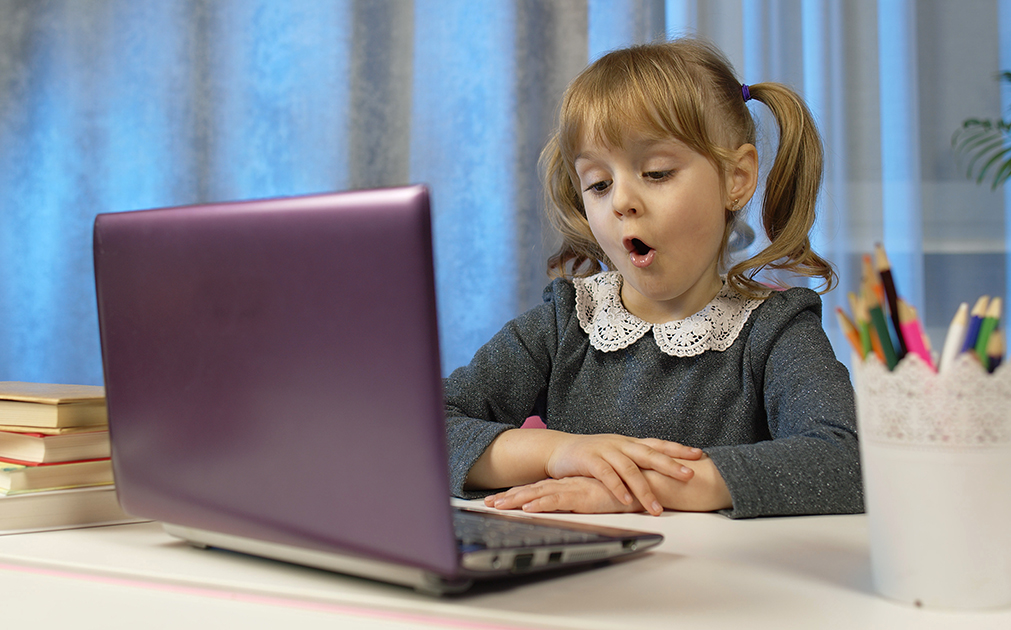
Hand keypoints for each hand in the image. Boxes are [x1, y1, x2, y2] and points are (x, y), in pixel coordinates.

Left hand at [485, 476, 643, 513]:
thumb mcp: (595, 495)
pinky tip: (527, 507)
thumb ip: (581, 497)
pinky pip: (557, 500)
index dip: (516, 494)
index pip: (537, 489)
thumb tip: (569, 504)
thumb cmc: (621, 490)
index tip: (499, 499)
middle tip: (488, 503)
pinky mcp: (583, 496)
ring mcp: (573, 489)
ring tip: (498, 506)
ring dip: (517, 501)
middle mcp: (567, 485)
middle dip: (508, 497)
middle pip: (531, 490)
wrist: (642, 482)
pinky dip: (541, 503)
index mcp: (568, 484)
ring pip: (538, 495)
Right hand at [543, 434, 700, 515]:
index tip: (699, 455)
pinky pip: (606, 475)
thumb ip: (635, 461)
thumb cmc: (590, 455)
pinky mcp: (589, 460)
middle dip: (670, 465)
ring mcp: (605, 451)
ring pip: (630, 469)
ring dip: (644, 489)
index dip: (678, 449)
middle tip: (689, 475)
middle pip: (649, 453)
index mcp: (629, 443)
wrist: (558, 449)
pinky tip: (627, 501)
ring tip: (656, 508)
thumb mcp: (616, 454)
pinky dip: (617, 488)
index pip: (658, 444)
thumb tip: (663, 471)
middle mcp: (620, 444)